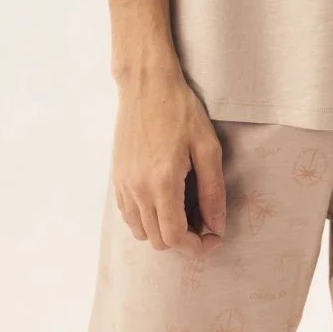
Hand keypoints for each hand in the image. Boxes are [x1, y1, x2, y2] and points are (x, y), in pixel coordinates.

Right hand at [112, 70, 226, 255]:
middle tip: (204, 223)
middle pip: (158, 240)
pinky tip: (164, 201)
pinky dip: (147, 219)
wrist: (146, 85)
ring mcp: (123, 184)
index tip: (213, 238)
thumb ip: (213, 190)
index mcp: (162, 183)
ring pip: (140, 231)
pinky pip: (128, 215)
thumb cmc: (180, 110)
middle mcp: (137, 189)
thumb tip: (216, 224)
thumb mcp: (207, 147)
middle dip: (183, 241)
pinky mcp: (116, 177)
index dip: (196, 247)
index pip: (175, 237)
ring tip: (185, 212)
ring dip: (164, 231)